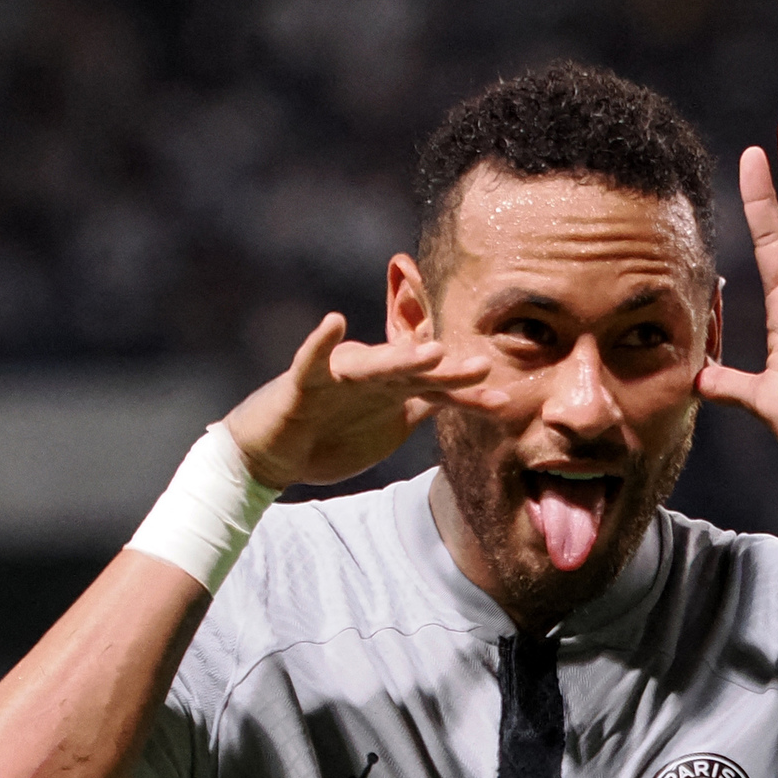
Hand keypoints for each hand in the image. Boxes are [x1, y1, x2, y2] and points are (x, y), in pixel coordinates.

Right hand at [223, 312, 506, 489]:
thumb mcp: (387, 426)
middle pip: (413, 372)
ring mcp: (338, 376)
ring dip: (401, 358)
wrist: (274, 455)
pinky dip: (321, 341)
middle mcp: (370, 376)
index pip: (435, 389)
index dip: (466, 395)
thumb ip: (420, 407)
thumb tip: (457, 398)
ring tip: (431, 350)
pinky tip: (334, 322)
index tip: (503, 402)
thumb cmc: (330, 436)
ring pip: (374, 365)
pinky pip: (311, 358)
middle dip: (446, 371)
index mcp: (391, 390)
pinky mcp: (303, 382)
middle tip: (482, 366)